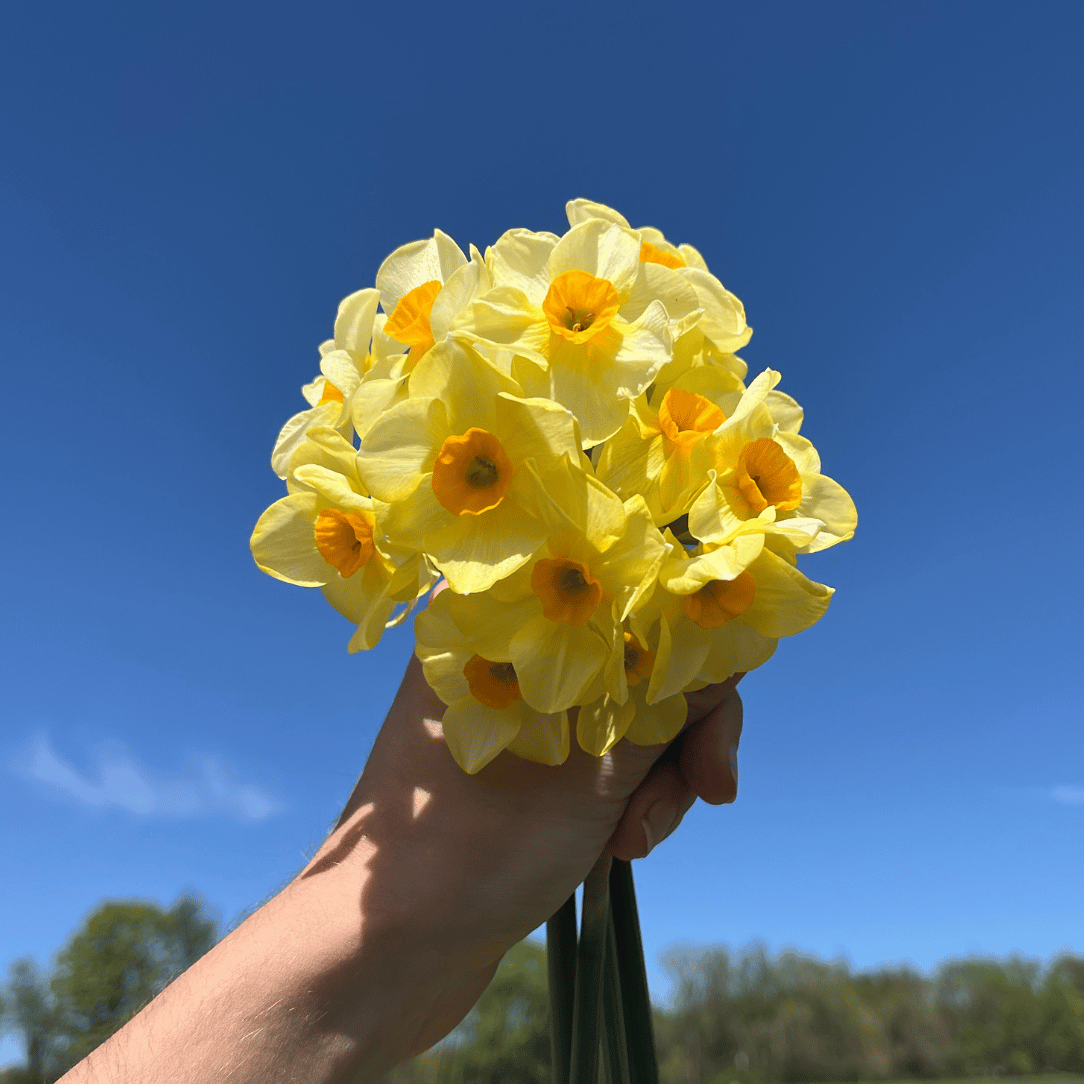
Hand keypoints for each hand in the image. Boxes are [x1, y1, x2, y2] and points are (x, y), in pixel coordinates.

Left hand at [314, 652, 743, 1061]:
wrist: (384, 957)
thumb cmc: (469, 853)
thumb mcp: (590, 775)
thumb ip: (666, 706)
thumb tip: (732, 648)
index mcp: (497, 621)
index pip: (626, 602)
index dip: (687, 657)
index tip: (712, 740)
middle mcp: (502, 651)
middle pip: (633, 660)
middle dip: (679, 733)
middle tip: (706, 795)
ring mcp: (511, 709)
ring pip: (623, 714)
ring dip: (653, 779)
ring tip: (634, 842)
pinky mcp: (520, 762)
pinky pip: (596, 756)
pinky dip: (622, 796)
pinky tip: (617, 850)